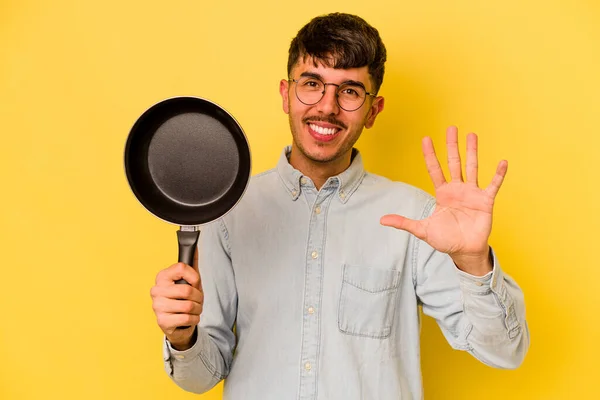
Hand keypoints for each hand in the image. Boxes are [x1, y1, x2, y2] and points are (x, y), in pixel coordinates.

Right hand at [150, 249, 202, 349]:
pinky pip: (188, 318)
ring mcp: (157, 306)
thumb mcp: (189, 279)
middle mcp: (156, 290)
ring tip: (194, 309)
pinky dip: (195, 319)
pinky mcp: (162, 321)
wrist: (178, 323)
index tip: (195, 283)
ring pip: (189, 306)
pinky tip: (190, 318)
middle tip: (197, 300)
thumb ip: (191, 262)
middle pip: (187, 290)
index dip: (194, 277)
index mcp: (162, 276)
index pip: (182, 268)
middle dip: (199, 297)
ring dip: (198, 309)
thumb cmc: (184, 299)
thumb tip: (194, 245)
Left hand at [380, 126, 506, 274]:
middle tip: (451, 128)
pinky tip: (502, 162)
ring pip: (472, 167)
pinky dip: (498, 174)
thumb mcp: (422, 230)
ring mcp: (472, 193)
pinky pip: (493, 185)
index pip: (434, 169)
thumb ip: (404, 223)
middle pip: (454, 162)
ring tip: (472, 135)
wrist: (464, 251)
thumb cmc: (445, 240)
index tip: (426, 139)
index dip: (430, 155)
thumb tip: (382, 220)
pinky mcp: (486, 201)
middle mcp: (457, 189)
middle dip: (452, 145)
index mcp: (442, 193)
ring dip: (472, 152)